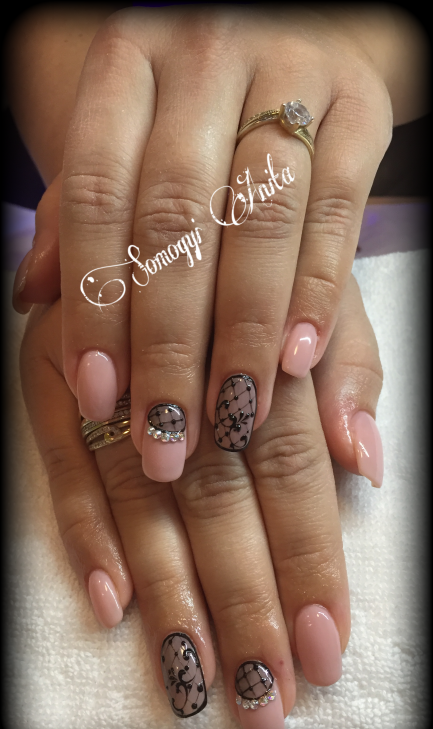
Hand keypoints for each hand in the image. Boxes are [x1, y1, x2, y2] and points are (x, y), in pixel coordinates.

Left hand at [10, 5, 424, 482]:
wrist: (275, 46)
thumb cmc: (183, 119)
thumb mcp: (120, 149)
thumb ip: (75, 219)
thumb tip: (27, 298)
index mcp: (125, 61)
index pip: (94, 195)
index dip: (95, 305)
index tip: (98, 398)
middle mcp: (204, 55)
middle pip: (177, 217)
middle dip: (169, 343)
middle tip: (166, 436)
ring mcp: (290, 71)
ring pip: (260, 219)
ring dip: (244, 333)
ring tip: (230, 416)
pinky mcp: (360, 105)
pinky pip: (338, 208)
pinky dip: (316, 291)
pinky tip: (295, 360)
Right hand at [20, 274, 382, 728]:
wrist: (156, 198)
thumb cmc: (253, 264)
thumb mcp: (317, 297)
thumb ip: (347, 372)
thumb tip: (366, 464)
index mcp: (258, 342)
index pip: (291, 465)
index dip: (309, 556)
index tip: (326, 645)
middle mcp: (184, 362)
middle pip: (219, 497)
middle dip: (245, 601)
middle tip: (264, 699)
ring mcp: (108, 370)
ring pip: (142, 497)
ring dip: (170, 593)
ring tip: (196, 681)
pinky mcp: (49, 375)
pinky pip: (63, 463)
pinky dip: (84, 534)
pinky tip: (112, 604)